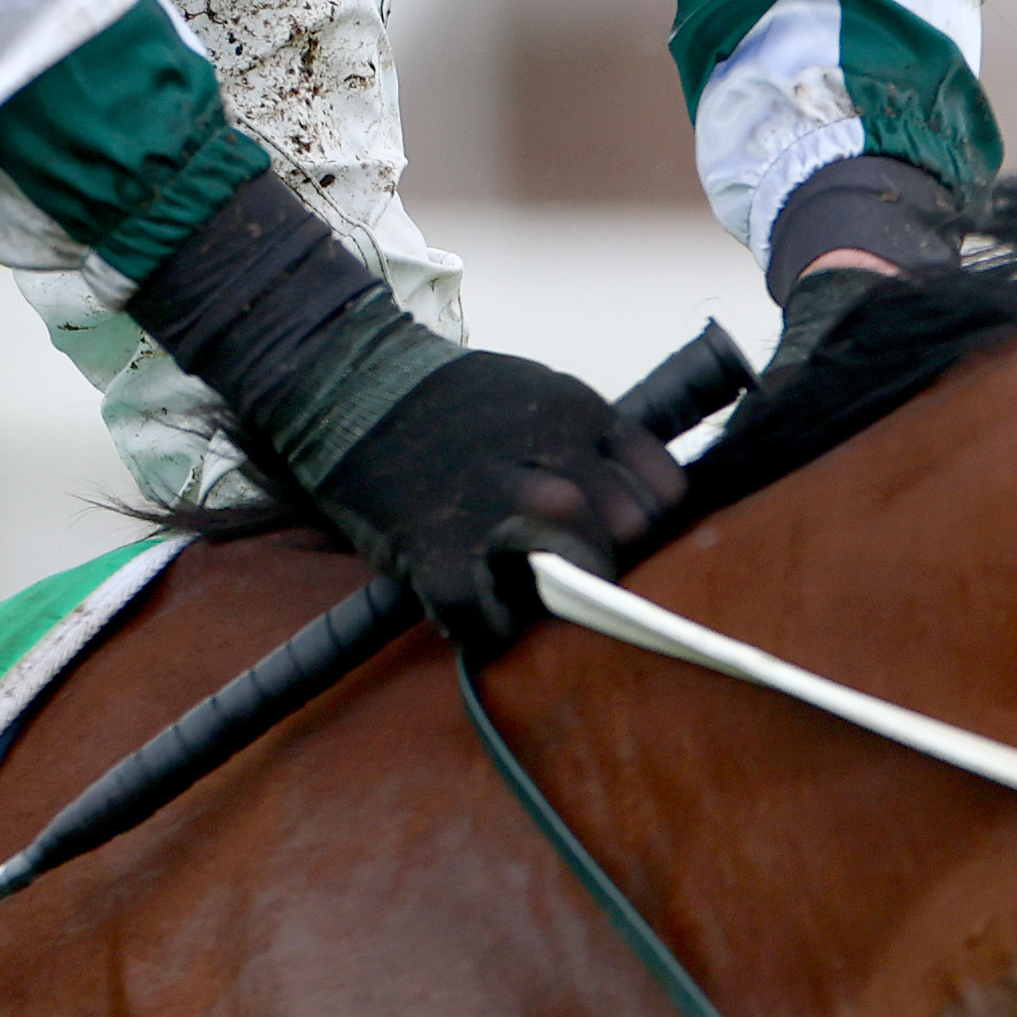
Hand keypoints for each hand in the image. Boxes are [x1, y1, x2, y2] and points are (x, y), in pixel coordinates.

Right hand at [315, 349, 685, 650]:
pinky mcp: (440, 547)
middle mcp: (546, 454)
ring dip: (563, 591)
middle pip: (630, 531)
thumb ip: (588, 441)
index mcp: (576, 412)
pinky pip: (487, 613)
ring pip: (576, 566)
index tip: (623, 534)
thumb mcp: (537, 393)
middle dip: (609, 555)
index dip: (650, 520)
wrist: (351, 391)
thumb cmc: (452, 405)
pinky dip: (488, 626)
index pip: (665, 488)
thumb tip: (640, 505)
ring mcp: (494, 502)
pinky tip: (482, 614)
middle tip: (575, 566)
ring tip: (536, 590)